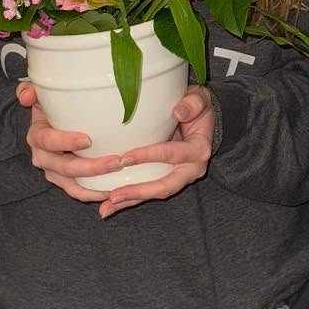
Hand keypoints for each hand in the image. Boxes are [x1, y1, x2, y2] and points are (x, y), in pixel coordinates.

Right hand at [18, 79, 129, 201]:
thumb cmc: (52, 107)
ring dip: (95, 186)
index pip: (48, 141)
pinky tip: (113, 190)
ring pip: (72, 185)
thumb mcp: (40, 94)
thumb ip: (30, 90)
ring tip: (118, 180)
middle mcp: (43, 157)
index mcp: (37, 136)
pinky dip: (94, 194)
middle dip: (91, 167)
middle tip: (117, 161)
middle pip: (65, 168)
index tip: (88, 140)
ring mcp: (54, 173)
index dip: (66, 142)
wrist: (52, 124)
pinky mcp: (65, 182)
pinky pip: (79, 192)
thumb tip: (26, 96)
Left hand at [98, 86, 214, 218]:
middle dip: (138, 192)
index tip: (124, 159)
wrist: (202, 118)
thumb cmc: (197, 107)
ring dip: (129, 202)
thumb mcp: (199, 99)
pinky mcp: (167, 179)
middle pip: (164, 186)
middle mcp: (190, 169)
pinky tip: (109, 205)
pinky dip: (130, 199)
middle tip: (114, 196)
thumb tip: (178, 112)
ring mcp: (179, 178)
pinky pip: (148, 192)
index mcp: (198, 150)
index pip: (171, 155)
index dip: (148, 157)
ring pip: (153, 194)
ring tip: (106, 208)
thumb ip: (193, 104)